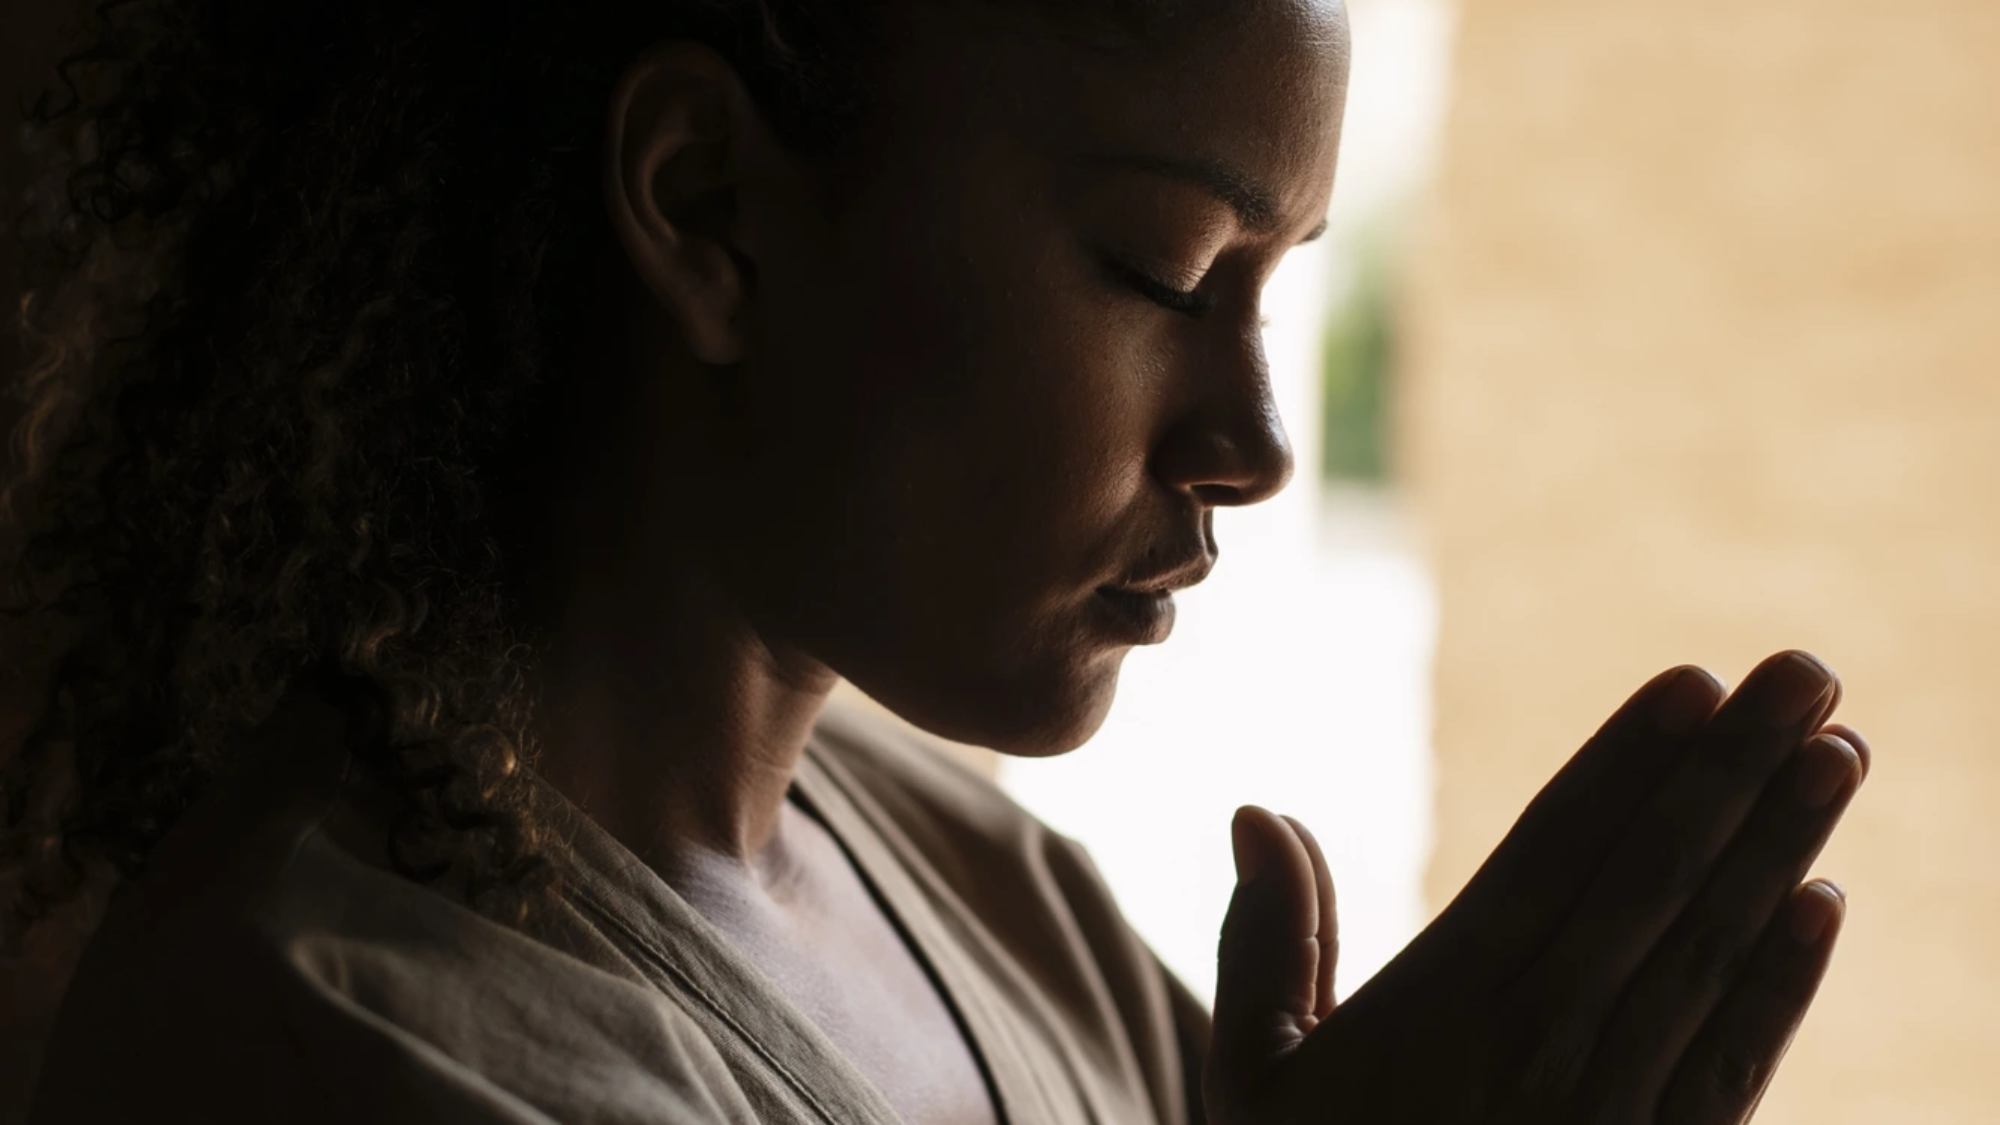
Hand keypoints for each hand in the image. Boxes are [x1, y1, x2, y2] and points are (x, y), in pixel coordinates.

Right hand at [1207, 650, 1867, 1124]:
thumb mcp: (1253, 1083)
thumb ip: (1268, 944)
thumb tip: (1259, 811)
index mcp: (1440, 1010)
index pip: (1550, 856)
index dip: (1627, 765)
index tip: (1693, 683)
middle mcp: (1537, 1050)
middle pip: (1649, 884)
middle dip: (1731, 771)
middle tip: (1804, 673)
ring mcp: (1609, 1117)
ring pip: (1706, 957)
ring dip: (1779, 848)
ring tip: (1842, 751)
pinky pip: (1732, 1070)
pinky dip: (1782, 987)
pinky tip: (1822, 906)